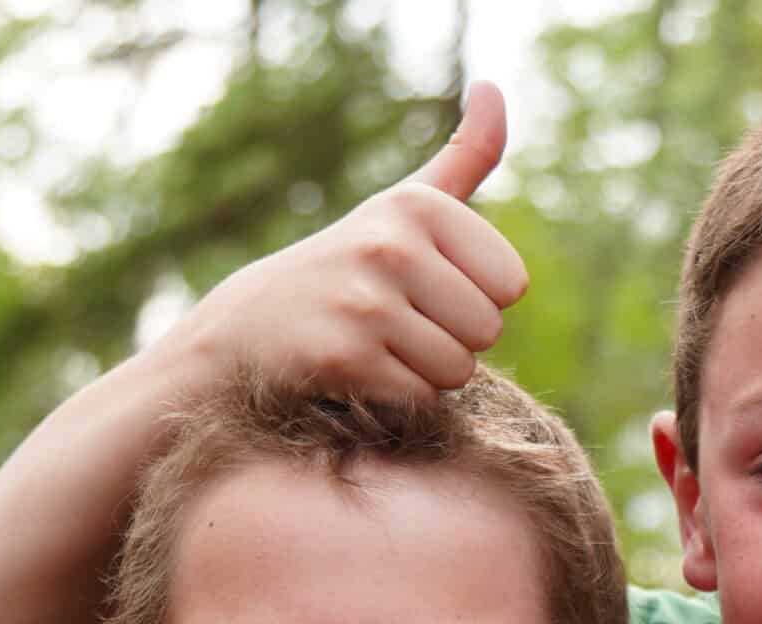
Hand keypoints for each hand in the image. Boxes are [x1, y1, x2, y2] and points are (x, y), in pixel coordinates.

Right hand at [169, 79, 527, 399]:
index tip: (428, 285)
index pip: (511, 285)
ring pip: (457, 370)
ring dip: (427, 372)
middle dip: (453, 339)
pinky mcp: (343, 357)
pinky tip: (360, 372)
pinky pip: (421, 398)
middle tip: (399, 322)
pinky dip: (399, 398)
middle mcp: (391, 245)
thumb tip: (494, 87)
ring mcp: (364, 302)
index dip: (476, 298)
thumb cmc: (350, 265)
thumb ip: (465, 155)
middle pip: (487, 330)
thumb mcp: (406, 203)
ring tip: (380, 346)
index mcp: (418, 205)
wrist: (250, 326)